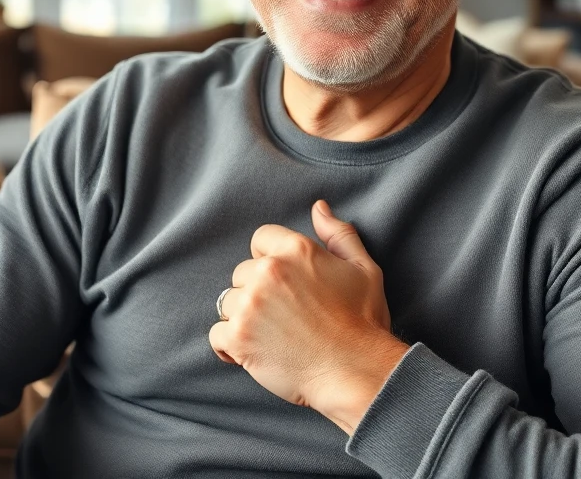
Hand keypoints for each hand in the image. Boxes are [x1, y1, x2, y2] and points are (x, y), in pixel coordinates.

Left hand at [209, 200, 409, 433]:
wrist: (355, 372)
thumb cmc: (363, 323)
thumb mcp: (363, 269)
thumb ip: (338, 234)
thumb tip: (319, 207)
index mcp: (296, 250)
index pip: (260, 239)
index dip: (271, 260)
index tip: (286, 285)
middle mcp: (268, 272)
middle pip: (242, 273)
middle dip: (257, 291)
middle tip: (283, 316)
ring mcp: (250, 304)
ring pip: (229, 302)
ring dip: (244, 318)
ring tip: (271, 335)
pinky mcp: (239, 336)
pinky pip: (217, 334)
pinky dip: (230, 345)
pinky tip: (253, 352)